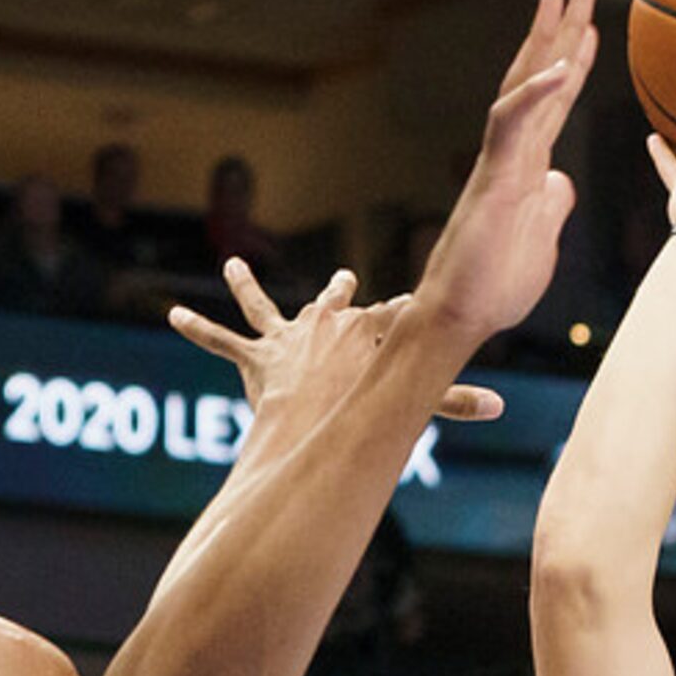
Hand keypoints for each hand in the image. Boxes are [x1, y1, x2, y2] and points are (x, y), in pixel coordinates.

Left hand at [173, 265, 502, 423]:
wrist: (320, 404)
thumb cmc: (370, 402)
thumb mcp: (421, 397)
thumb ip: (458, 401)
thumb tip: (502, 409)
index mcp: (364, 327)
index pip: (388, 314)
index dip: (401, 313)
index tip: (417, 303)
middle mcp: (324, 324)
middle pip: (332, 302)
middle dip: (338, 292)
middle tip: (346, 278)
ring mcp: (288, 338)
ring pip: (265, 308)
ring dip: (249, 287)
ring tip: (234, 266)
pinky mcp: (256, 359)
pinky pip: (222, 342)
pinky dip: (198, 329)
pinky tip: (173, 315)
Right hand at [402, 0, 597, 343]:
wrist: (462, 316)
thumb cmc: (495, 287)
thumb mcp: (543, 240)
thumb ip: (552, 207)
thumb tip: (562, 181)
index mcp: (526, 167)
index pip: (554, 104)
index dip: (573, 64)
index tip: (591, 29)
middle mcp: (512, 154)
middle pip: (537, 78)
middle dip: (560, 31)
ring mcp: (501, 163)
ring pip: (520, 87)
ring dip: (542, 39)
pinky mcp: (492, 180)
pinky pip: (511, 126)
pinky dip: (534, 94)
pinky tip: (558, 67)